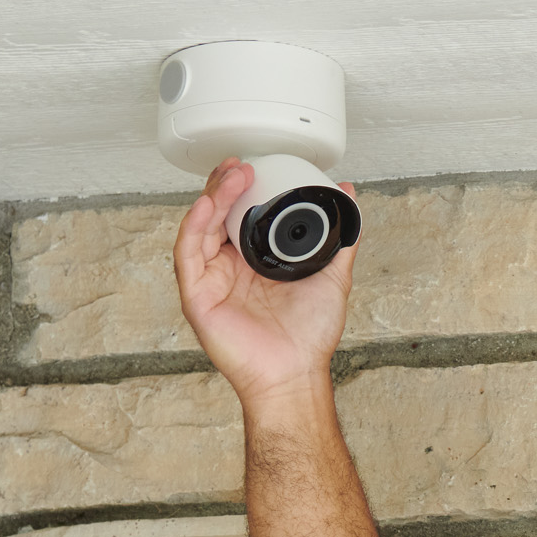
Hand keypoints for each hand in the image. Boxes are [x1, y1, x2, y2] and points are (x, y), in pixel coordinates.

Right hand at [171, 159, 357, 401]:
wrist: (295, 373)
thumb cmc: (308, 335)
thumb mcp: (333, 274)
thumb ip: (341, 236)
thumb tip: (349, 197)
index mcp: (255, 260)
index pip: (240, 213)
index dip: (243, 186)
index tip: (256, 164)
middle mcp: (230, 267)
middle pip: (217, 214)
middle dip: (224, 184)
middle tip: (240, 163)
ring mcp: (212, 279)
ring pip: (200, 226)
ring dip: (212, 196)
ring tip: (232, 175)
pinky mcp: (197, 295)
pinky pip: (188, 253)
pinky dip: (195, 225)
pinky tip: (207, 205)